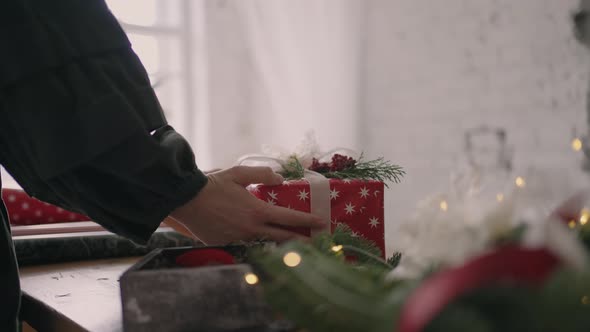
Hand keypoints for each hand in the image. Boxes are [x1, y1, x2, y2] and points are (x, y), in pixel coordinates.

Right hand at [167, 166, 326, 244]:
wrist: (186, 200)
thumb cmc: (213, 185)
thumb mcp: (239, 172)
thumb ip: (262, 174)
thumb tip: (280, 178)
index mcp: (257, 211)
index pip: (289, 218)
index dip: (307, 220)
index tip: (321, 222)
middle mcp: (251, 229)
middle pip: (282, 238)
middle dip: (302, 239)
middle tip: (316, 240)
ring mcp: (239, 240)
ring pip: (265, 244)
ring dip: (279, 244)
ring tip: (293, 244)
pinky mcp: (226, 245)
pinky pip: (246, 245)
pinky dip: (256, 243)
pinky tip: (262, 243)